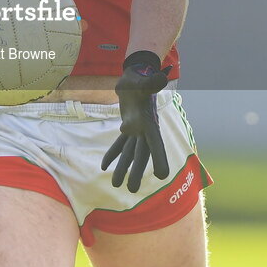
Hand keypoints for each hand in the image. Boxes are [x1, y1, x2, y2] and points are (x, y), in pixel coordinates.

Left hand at [101, 50, 170, 192]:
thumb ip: (152, 82)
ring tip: (115, 184)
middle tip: (131, 190)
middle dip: (136, 172)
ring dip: (123, 168)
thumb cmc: (140, 79)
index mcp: (150, 123)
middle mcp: (145, 130)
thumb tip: (162, 77)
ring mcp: (136, 130)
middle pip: (141, 155)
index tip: (162, 176)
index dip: (159, 159)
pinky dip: (112, 154)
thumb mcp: (143, 81)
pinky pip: (120, 144)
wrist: (136, 76)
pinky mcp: (127, 126)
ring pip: (130, 153)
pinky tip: (104, 166)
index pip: (156, 144)